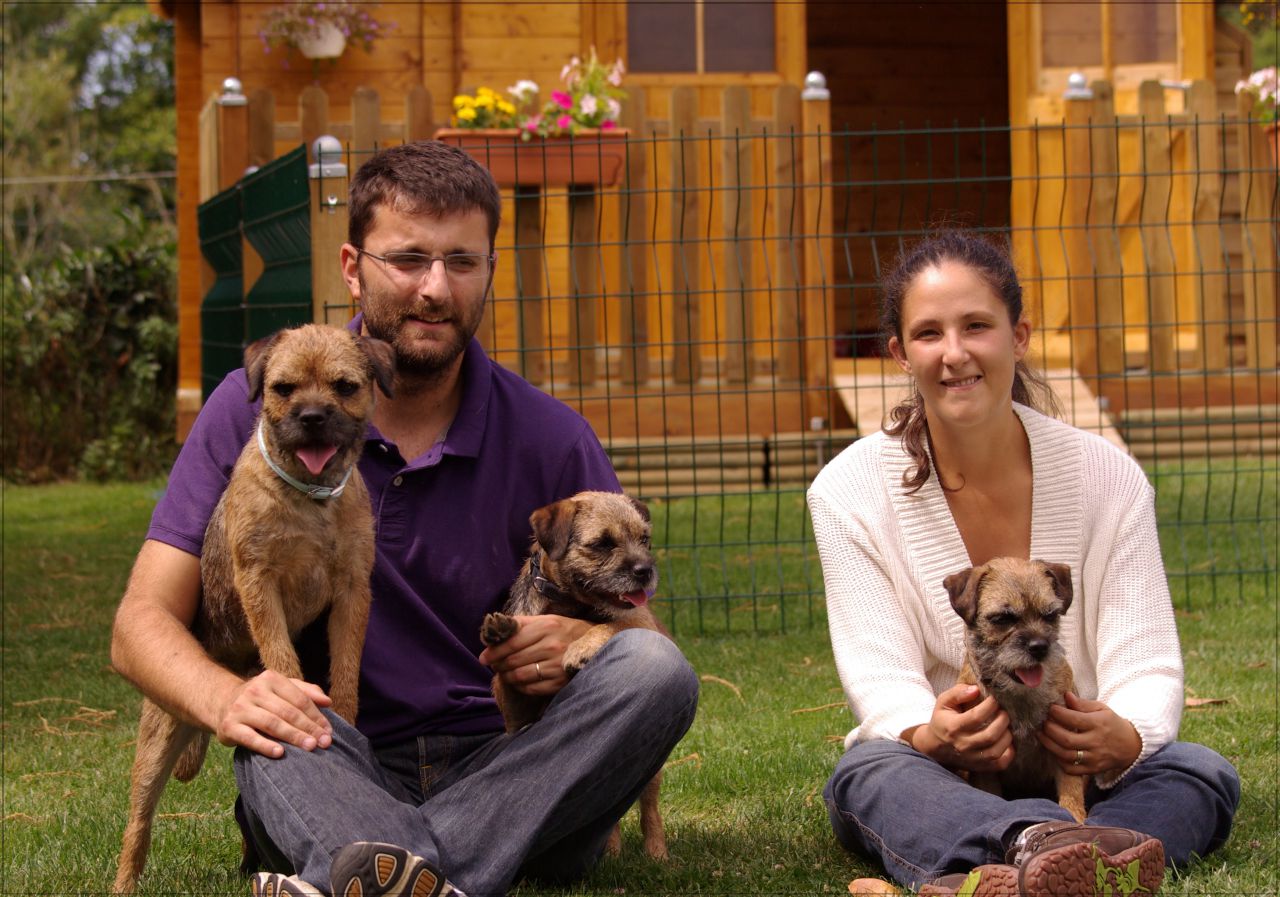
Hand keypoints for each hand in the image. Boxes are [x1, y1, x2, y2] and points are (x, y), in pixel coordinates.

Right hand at [213, 669, 333, 757]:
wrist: (221, 703)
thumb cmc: (260, 698)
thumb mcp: (281, 688)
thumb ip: (306, 691)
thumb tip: (328, 701)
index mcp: (271, 679)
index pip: (299, 699)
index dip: (316, 716)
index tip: (328, 731)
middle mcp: (255, 691)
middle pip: (288, 712)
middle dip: (309, 728)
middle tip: (324, 742)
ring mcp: (240, 708)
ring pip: (272, 724)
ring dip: (293, 736)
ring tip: (310, 747)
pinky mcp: (229, 726)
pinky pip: (250, 738)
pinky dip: (265, 746)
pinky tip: (280, 753)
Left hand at [478, 614, 591, 696]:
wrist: (593, 643)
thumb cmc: (563, 630)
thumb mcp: (545, 620)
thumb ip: (520, 624)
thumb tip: (494, 631)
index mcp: (546, 626)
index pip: (511, 642)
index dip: (494, 652)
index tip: (483, 658)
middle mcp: (552, 646)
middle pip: (513, 661)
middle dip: (498, 665)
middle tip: (494, 666)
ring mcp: (557, 665)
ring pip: (520, 676)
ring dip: (507, 677)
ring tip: (505, 673)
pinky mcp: (561, 681)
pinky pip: (532, 688)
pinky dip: (520, 687)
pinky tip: (518, 682)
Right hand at [907, 683, 1013, 772]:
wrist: (936, 746)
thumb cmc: (943, 720)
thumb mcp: (943, 702)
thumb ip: (957, 693)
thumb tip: (976, 689)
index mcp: (953, 727)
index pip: (976, 716)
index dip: (990, 705)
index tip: (996, 697)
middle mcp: (963, 745)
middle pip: (990, 735)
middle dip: (1003, 720)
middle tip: (1005, 711)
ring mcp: (973, 759)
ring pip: (996, 750)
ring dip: (1007, 735)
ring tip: (1007, 725)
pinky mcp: (980, 767)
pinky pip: (1000, 763)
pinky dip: (1009, 753)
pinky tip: (1007, 741)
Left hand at [1037, 692, 1140, 776]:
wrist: (1131, 746)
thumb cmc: (1112, 724)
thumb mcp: (1101, 709)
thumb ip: (1082, 704)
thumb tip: (1066, 696)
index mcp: (1099, 724)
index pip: (1074, 719)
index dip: (1058, 713)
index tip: (1050, 708)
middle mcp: (1096, 742)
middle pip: (1067, 739)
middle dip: (1050, 730)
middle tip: (1043, 722)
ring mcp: (1094, 758)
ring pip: (1066, 755)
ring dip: (1049, 745)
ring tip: (1041, 734)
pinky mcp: (1092, 770)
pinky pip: (1071, 769)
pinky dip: (1059, 760)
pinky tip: (1054, 749)